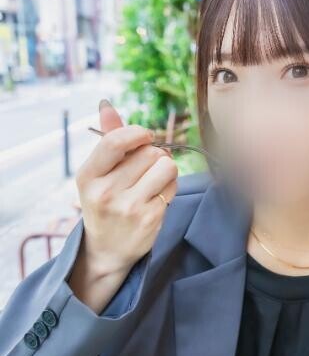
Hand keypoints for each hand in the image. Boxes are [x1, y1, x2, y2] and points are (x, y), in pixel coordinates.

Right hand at [75, 100, 179, 278]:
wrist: (107, 250)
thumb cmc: (104, 204)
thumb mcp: (97, 174)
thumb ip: (107, 139)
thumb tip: (107, 104)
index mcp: (88, 176)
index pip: (115, 142)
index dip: (137, 133)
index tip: (145, 136)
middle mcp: (106, 192)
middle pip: (148, 152)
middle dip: (154, 154)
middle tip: (147, 168)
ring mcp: (129, 207)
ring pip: (165, 166)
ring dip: (165, 169)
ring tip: (154, 180)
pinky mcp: (150, 219)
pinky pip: (172, 186)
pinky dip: (170, 186)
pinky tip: (157, 196)